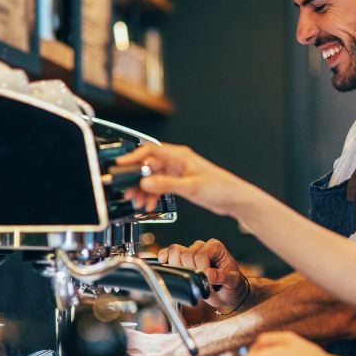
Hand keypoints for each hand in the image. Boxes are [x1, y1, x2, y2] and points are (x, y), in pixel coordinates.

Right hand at [116, 143, 249, 216]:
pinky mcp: (179, 183)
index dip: (134, 156)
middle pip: (149, 166)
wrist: (233, 198)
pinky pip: (159, 186)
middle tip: (128, 192)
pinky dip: (153, 194)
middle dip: (137, 179)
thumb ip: (166, 185)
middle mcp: (177, 162)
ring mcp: (177, 172)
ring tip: (138, 201)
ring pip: (153, 178)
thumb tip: (146, 182)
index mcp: (180, 156)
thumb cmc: (220, 187)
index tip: (121, 165)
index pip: (151, 150)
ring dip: (144, 190)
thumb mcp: (191, 186)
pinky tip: (150, 204)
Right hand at [158, 239, 248, 310]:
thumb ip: (222, 277)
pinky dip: (164, 257)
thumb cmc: (232, 285)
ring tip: (189, 277)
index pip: (201, 254)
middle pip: (187, 254)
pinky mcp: (181, 259)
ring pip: (175, 252)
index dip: (201, 269)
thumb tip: (208, 274)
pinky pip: (168, 253)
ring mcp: (190, 251)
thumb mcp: (233, 282)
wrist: (228, 292)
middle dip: (191, 271)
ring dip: (179, 267)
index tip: (207, 280)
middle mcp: (202, 246)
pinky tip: (164, 262)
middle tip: (199, 281)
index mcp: (215, 247)